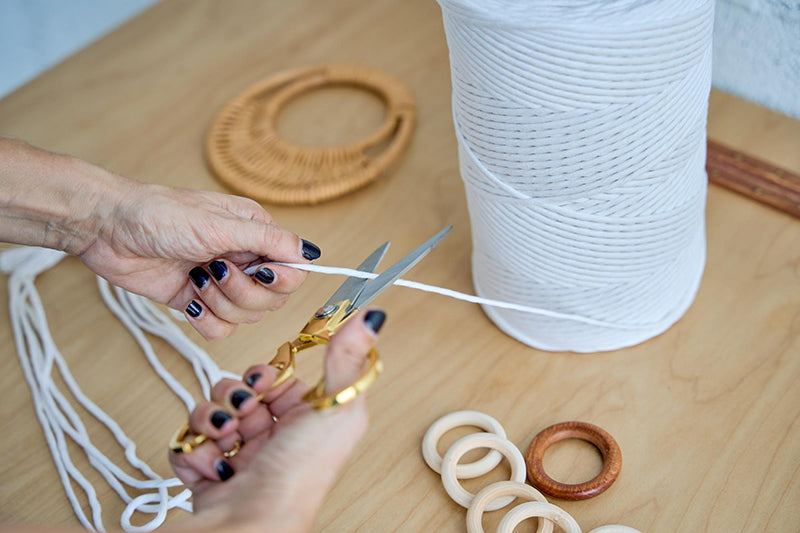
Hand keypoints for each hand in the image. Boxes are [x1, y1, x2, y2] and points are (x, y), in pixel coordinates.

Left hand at [0, 138, 318, 340]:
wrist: (108, 230)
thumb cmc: (160, 214)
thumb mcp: (221, 224)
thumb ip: (269, 241)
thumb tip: (311, 254)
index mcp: (257, 234)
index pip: (293, 271)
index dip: (281, 279)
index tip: (258, 271)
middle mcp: (244, 259)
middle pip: (273, 299)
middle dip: (243, 292)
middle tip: (214, 269)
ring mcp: (221, 283)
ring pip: (248, 317)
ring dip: (221, 303)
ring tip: (196, 278)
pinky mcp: (198, 303)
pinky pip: (222, 331)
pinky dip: (207, 321)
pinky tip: (190, 299)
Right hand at [168, 309, 385, 532]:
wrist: (255, 520)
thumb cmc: (303, 471)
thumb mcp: (337, 404)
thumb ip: (348, 358)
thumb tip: (371, 318)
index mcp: (305, 420)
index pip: (276, 380)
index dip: (265, 374)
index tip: (264, 380)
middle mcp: (272, 438)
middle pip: (239, 391)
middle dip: (234, 396)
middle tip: (244, 412)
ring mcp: (238, 457)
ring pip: (209, 412)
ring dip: (212, 420)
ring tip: (226, 438)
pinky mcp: (207, 476)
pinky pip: (186, 443)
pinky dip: (193, 451)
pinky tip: (213, 464)